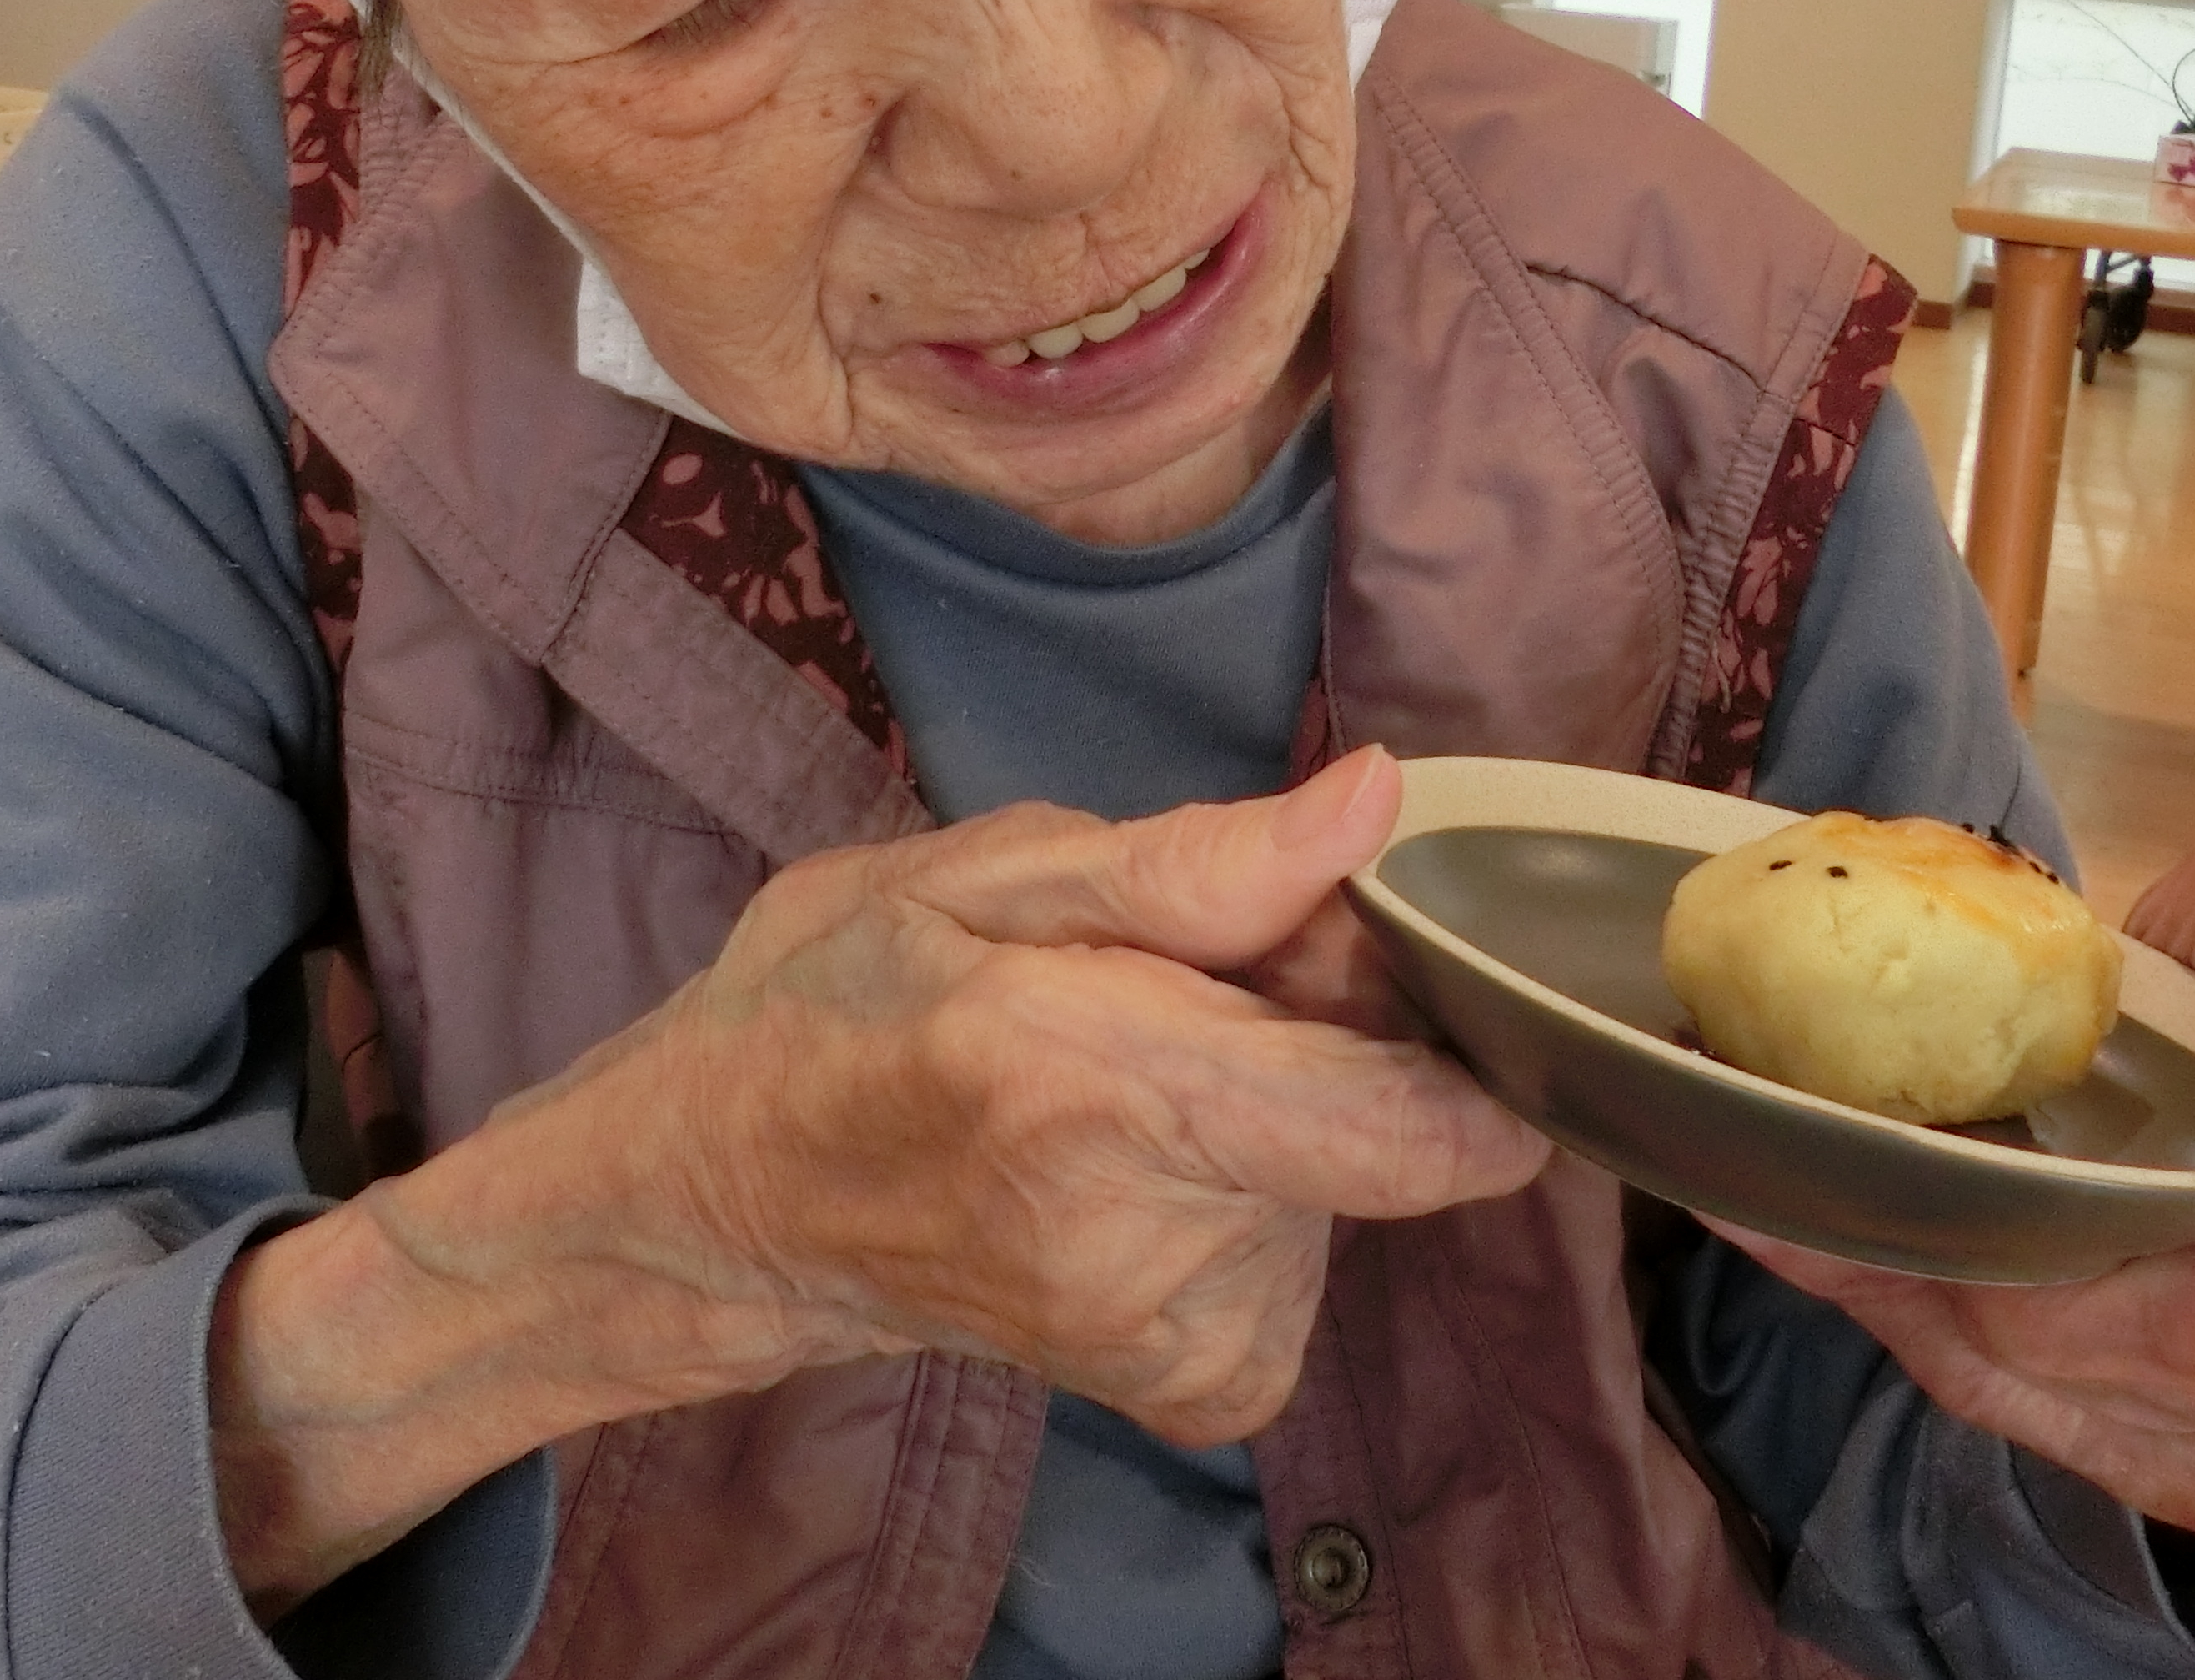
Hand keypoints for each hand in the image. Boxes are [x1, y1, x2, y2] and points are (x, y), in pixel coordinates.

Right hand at [651, 743, 1546, 1431]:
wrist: (724, 1200)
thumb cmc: (841, 1003)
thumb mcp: (984, 875)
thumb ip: (1198, 861)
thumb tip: (1378, 806)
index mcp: (1098, 1097)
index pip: (1401, 1123)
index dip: (1470, 1031)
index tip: (1430, 949)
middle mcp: (1155, 1251)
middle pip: (1388, 1119)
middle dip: (1343, 1025)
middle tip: (1208, 977)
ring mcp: (1183, 1345)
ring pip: (1357, 1177)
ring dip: (1295, 1104)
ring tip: (1149, 1066)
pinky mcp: (1210, 1389)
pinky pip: (1316, 1245)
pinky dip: (1265, 1184)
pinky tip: (1150, 1156)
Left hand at [1710, 807, 2194, 1549]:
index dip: (2098, 1244)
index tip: (1951, 1180)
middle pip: (2193, 1358)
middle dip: (2010, 1287)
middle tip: (1861, 1207)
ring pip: (2139, 1418)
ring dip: (1983, 1340)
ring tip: (1874, 1237)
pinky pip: (2128, 1472)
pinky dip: (2004, 1393)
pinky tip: (1925, 1307)